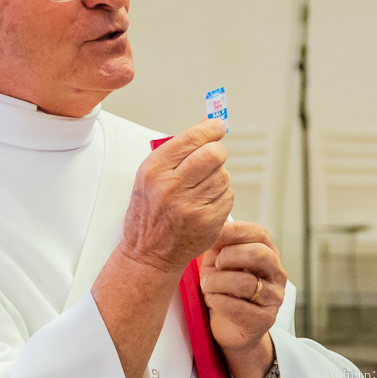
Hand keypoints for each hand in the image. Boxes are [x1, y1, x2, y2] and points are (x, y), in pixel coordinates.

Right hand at [119, 119, 233, 274]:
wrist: (148, 254)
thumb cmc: (149, 211)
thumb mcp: (151, 176)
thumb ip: (178, 149)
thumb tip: (208, 123)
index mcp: (154, 170)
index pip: (191, 139)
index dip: (210, 129)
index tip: (218, 126)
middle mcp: (171, 187)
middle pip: (214, 154)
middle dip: (217, 152)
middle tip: (212, 158)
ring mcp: (191, 206)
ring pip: (223, 175)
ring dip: (218, 177)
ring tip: (202, 188)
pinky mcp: (208, 222)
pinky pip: (228, 196)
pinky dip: (221, 197)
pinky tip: (205, 204)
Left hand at [200, 221, 286, 377]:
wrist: (228, 326)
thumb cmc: (223, 287)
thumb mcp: (217, 261)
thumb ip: (218, 243)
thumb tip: (213, 225)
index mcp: (268, 253)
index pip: (259, 233)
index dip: (235, 231)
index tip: (214, 233)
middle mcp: (277, 274)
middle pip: (259, 254)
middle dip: (229, 256)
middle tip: (215, 265)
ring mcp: (274, 298)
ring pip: (246, 283)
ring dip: (218, 282)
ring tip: (207, 285)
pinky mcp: (265, 320)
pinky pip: (238, 308)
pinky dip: (218, 302)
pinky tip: (212, 300)